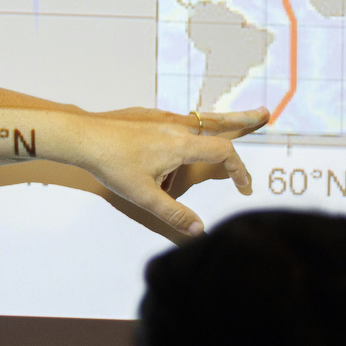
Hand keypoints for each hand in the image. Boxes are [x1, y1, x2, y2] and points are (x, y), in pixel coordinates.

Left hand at [69, 107, 266, 236]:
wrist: (80, 135)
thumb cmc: (111, 163)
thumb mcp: (144, 196)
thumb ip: (174, 214)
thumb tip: (200, 231)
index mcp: (181, 144)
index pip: (223, 152)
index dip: (239, 169)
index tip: (244, 186)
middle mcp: (174, 125)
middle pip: (217, 122)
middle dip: (242, 119)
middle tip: (265, 115)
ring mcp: (158, 117)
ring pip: (195, 120)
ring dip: (213, 125)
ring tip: (215, 136)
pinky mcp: (143, 115)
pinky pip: (172, 122)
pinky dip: (183, 130)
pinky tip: (169, 143)